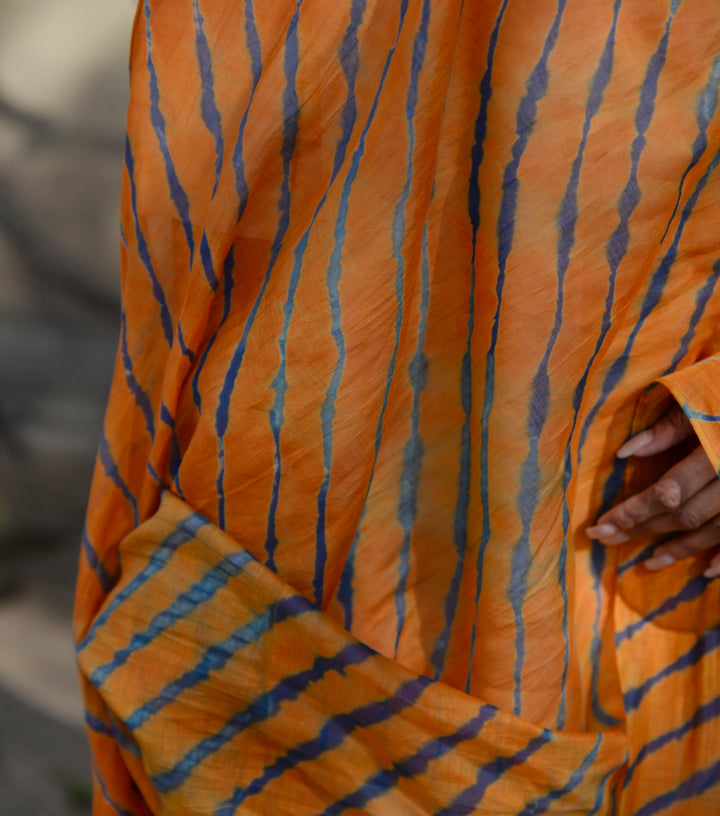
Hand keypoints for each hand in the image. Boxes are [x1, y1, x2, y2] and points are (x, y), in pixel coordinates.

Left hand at [586, 404, 719, 577]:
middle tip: (607, 541)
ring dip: (680, 550)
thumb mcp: (700, 400)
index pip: (666, 492)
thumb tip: (624, 453)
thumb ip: (668, 428)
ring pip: (714, 532)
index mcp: (716, 451)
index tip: (599, 526)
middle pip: (685, 515)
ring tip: (649, 563)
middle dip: (643, 529)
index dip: (631, 512)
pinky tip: (706, 572)